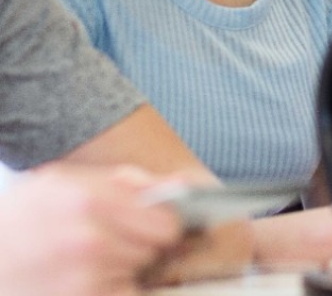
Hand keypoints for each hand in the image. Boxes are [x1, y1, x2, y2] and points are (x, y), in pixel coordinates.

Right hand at [0, 164, 182, 295]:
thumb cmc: (19, 222)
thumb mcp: (57, 184)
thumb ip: (119, 181)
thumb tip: (178, 184)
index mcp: (87, 199)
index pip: (166, 217)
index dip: (161, 220)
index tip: (151, 223)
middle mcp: (89, 239)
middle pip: (158, 245)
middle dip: (143, 242)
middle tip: (112, 242)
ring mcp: (86, 276)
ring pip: (139, 270)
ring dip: (125, 267)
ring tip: (88, 261)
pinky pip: (125, 292)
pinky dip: (113, 288)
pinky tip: (84, 280)